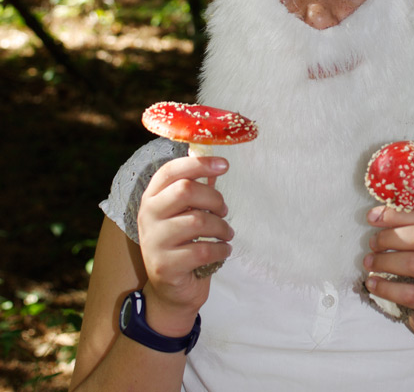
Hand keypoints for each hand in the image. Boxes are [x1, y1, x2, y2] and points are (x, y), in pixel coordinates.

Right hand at [137, 155, 231, 334]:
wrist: (171, 291)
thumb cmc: (183, 243)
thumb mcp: (186, 212)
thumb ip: (197, 188)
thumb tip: (216, 163)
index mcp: (152, 196)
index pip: (172, 170)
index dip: (199, 164)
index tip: (225, 165)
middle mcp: (147, 215)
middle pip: (185, 190)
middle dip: (214, 199)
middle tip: (224, 211)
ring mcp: (153, 241)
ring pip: (198, 221)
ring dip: (221, 227)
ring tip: (226, 233)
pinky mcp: (164, 266)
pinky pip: (202, 250)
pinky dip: (221, 249)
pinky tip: (223, 250)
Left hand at [364, 205, 413, 337]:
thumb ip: (411, 225)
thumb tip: (376, 214)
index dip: (397, 213)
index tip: (373, 217)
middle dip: (389, 237)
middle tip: (373, 243)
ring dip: (384, 261)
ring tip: (369, 262)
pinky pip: (409, 293)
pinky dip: (385, 287)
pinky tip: (373, 284)